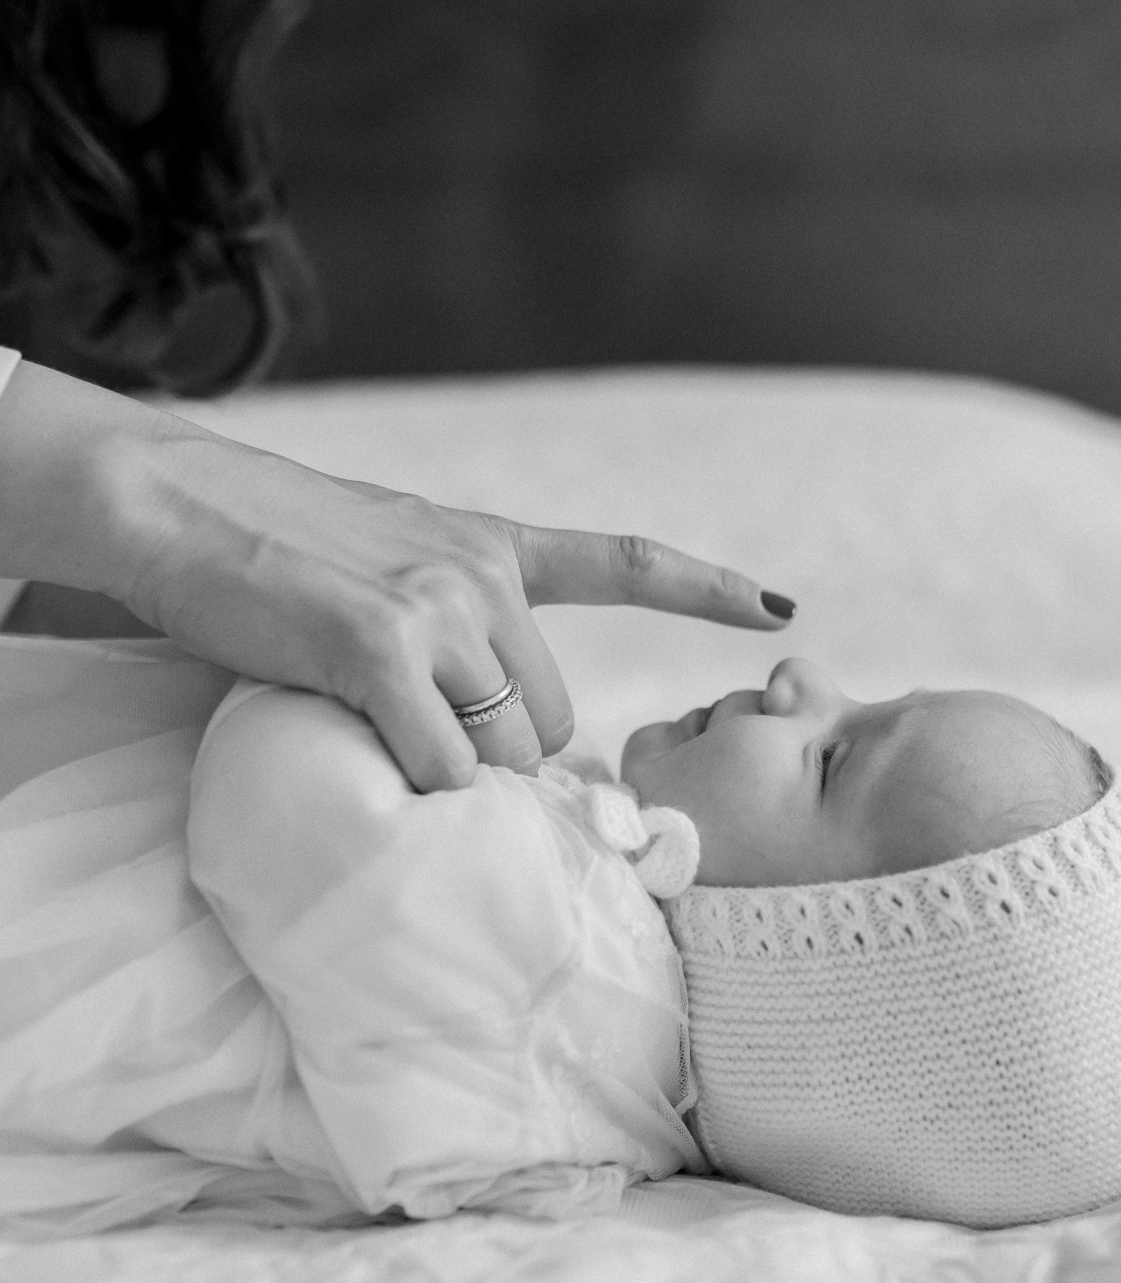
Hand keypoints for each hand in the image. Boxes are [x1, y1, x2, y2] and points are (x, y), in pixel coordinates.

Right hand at [115, 428, 791, 791]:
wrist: (171, 502)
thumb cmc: (272, 545)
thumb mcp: (389, 559)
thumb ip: (454, 620)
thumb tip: (488, 719)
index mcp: (492, 546)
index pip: (623, 562)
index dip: (706, 590)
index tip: (779, 609)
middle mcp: (483, 572)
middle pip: (553, 717)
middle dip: (506, 752)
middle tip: (427, 743)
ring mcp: (440, 606)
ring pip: (509, 749)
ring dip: (461, 771)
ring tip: (377, 731)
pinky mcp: (383, 646)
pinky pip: (442, 766)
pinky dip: (417, 788)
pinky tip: (365, 751)